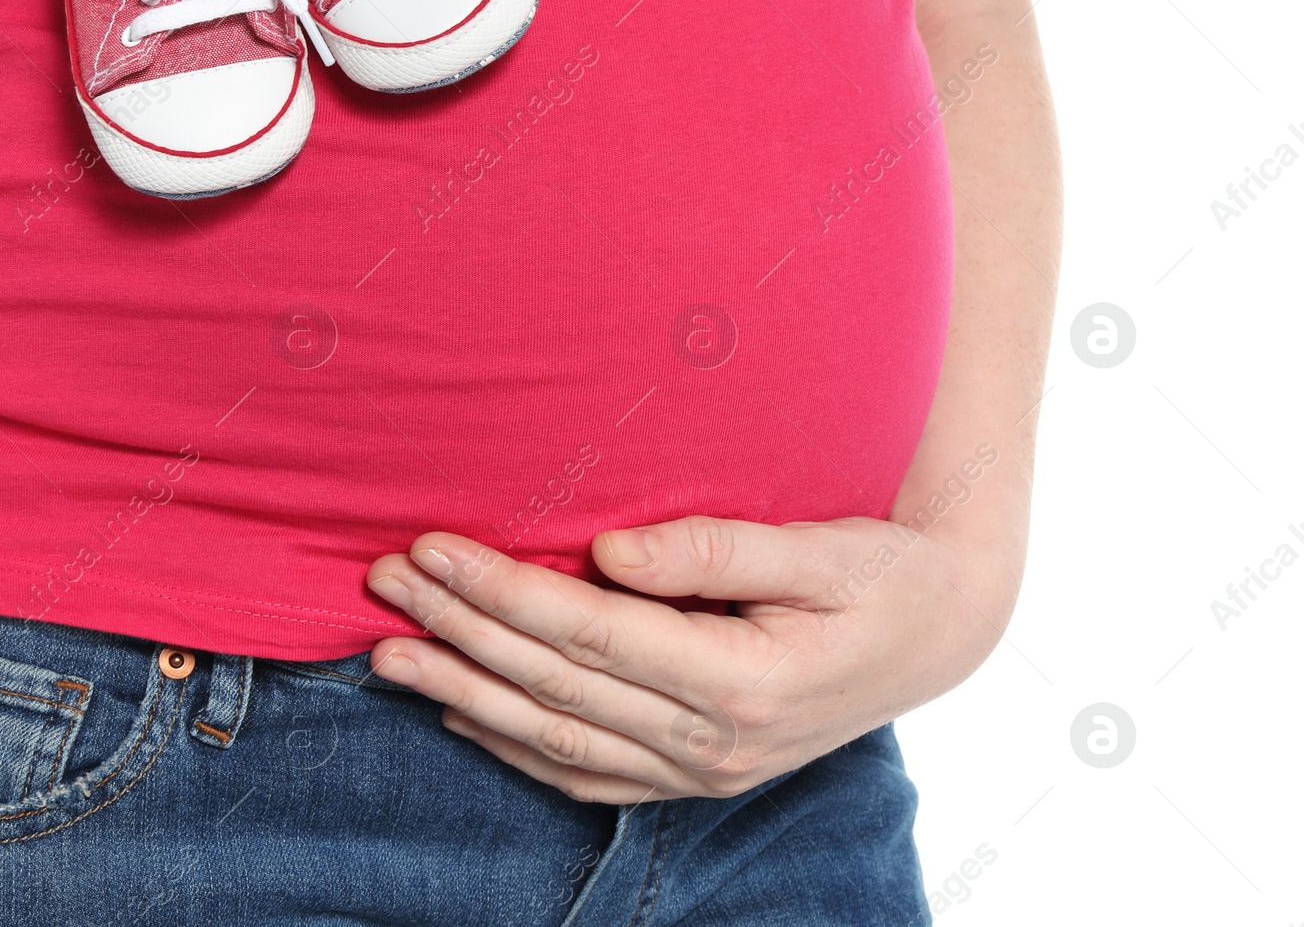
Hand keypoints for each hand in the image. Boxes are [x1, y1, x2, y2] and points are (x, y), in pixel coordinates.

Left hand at [366, 515, 1018, 802]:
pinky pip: (589, 776)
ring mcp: (702, 771)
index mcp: (740, 680)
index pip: (586, 634)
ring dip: (464, 695)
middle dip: (459, 633)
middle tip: (383, 586)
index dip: (499, 591)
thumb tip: (610, 551)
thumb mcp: (818, 548)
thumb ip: (715, 550)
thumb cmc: (880, 573)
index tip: (431, 546)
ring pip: (556, 739)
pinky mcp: (698, 774)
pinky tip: (463, 718)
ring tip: (388, 656)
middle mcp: (712, 742)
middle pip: (553, 686)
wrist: (940, 632)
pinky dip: (516, 750)